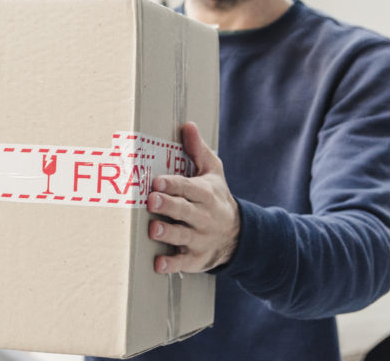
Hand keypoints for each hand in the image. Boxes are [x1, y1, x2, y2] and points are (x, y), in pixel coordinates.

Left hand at [148, 122, 239, 272]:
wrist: (238, 235)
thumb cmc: (216, 197)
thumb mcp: (212, 171)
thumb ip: (197, 150)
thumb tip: (187, 125)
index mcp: (206, 193)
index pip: (189, 188)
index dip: (174, 184)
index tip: (158, 181)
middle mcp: (204, 217)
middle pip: (185, 211)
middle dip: (168, 206)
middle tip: (151, 200)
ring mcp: (200, 239)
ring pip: (183, 236)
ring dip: (168, 234)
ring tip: (153, 230)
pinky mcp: (196, 259)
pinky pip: (183, 263)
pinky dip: (172, 264)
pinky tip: (159, 263)